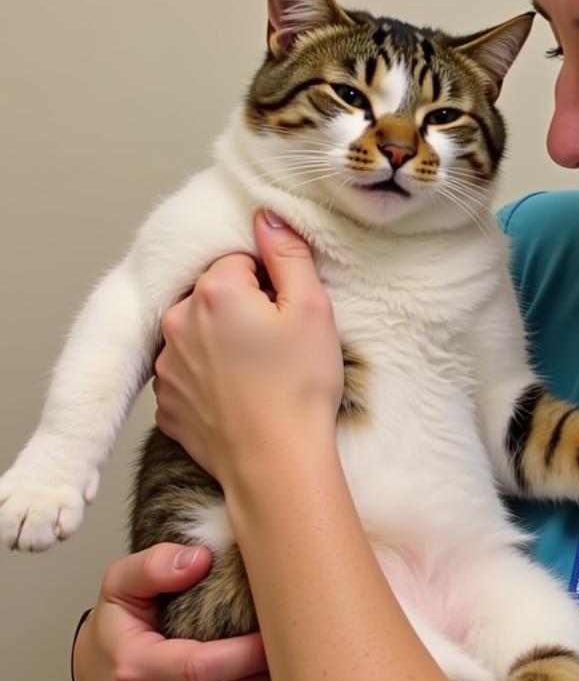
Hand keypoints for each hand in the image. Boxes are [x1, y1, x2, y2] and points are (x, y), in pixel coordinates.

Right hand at [73, 543, 270, 680]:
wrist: (92, 673)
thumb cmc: (115, 623)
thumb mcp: (120, 582)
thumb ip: (154, 565)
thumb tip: (199, 560)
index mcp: (133, 667)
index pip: (200, 667)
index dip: (245, 652)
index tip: (275, 628)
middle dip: (262, 675)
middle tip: (294, 644)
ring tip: (287, 661)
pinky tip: (264, 680)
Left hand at [153, 211, 343, 486]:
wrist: (277, 464)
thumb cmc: (300, 386)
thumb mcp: (312, 307)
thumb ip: (288, 252)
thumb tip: (267, 215)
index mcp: (214, 290)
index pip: (242, 260)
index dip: (273, 283)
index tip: (288, 314)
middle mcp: (176, 321)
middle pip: (216, 294)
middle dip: (245, 309)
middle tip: (279, 345)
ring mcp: (165, 365)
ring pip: (200, 332)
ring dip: (224, 342)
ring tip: (261, 374)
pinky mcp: (165, 403)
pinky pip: (189, 372)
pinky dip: (211, 377)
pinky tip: (242, 396)